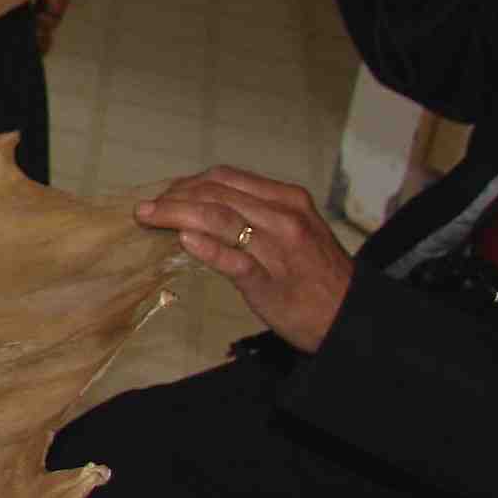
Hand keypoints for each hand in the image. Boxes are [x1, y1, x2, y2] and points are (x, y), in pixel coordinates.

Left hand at [134, 166, 356, 352]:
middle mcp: (284, 217)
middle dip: (174, 198)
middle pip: (216, 196)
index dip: (188, 183)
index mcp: (287, 200)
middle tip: (145, 209)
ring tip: (149, 217)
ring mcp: (278, 249)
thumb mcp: (293, 230)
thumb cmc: (317, 275)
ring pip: (220, 219)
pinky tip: (183, 240)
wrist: (352, 318)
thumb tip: (204, 206)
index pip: (226, 179)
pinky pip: (235, 260)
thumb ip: (255, 214)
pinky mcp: (272, 283)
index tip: (164, 194)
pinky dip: (208, 248)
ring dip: (177, 214)